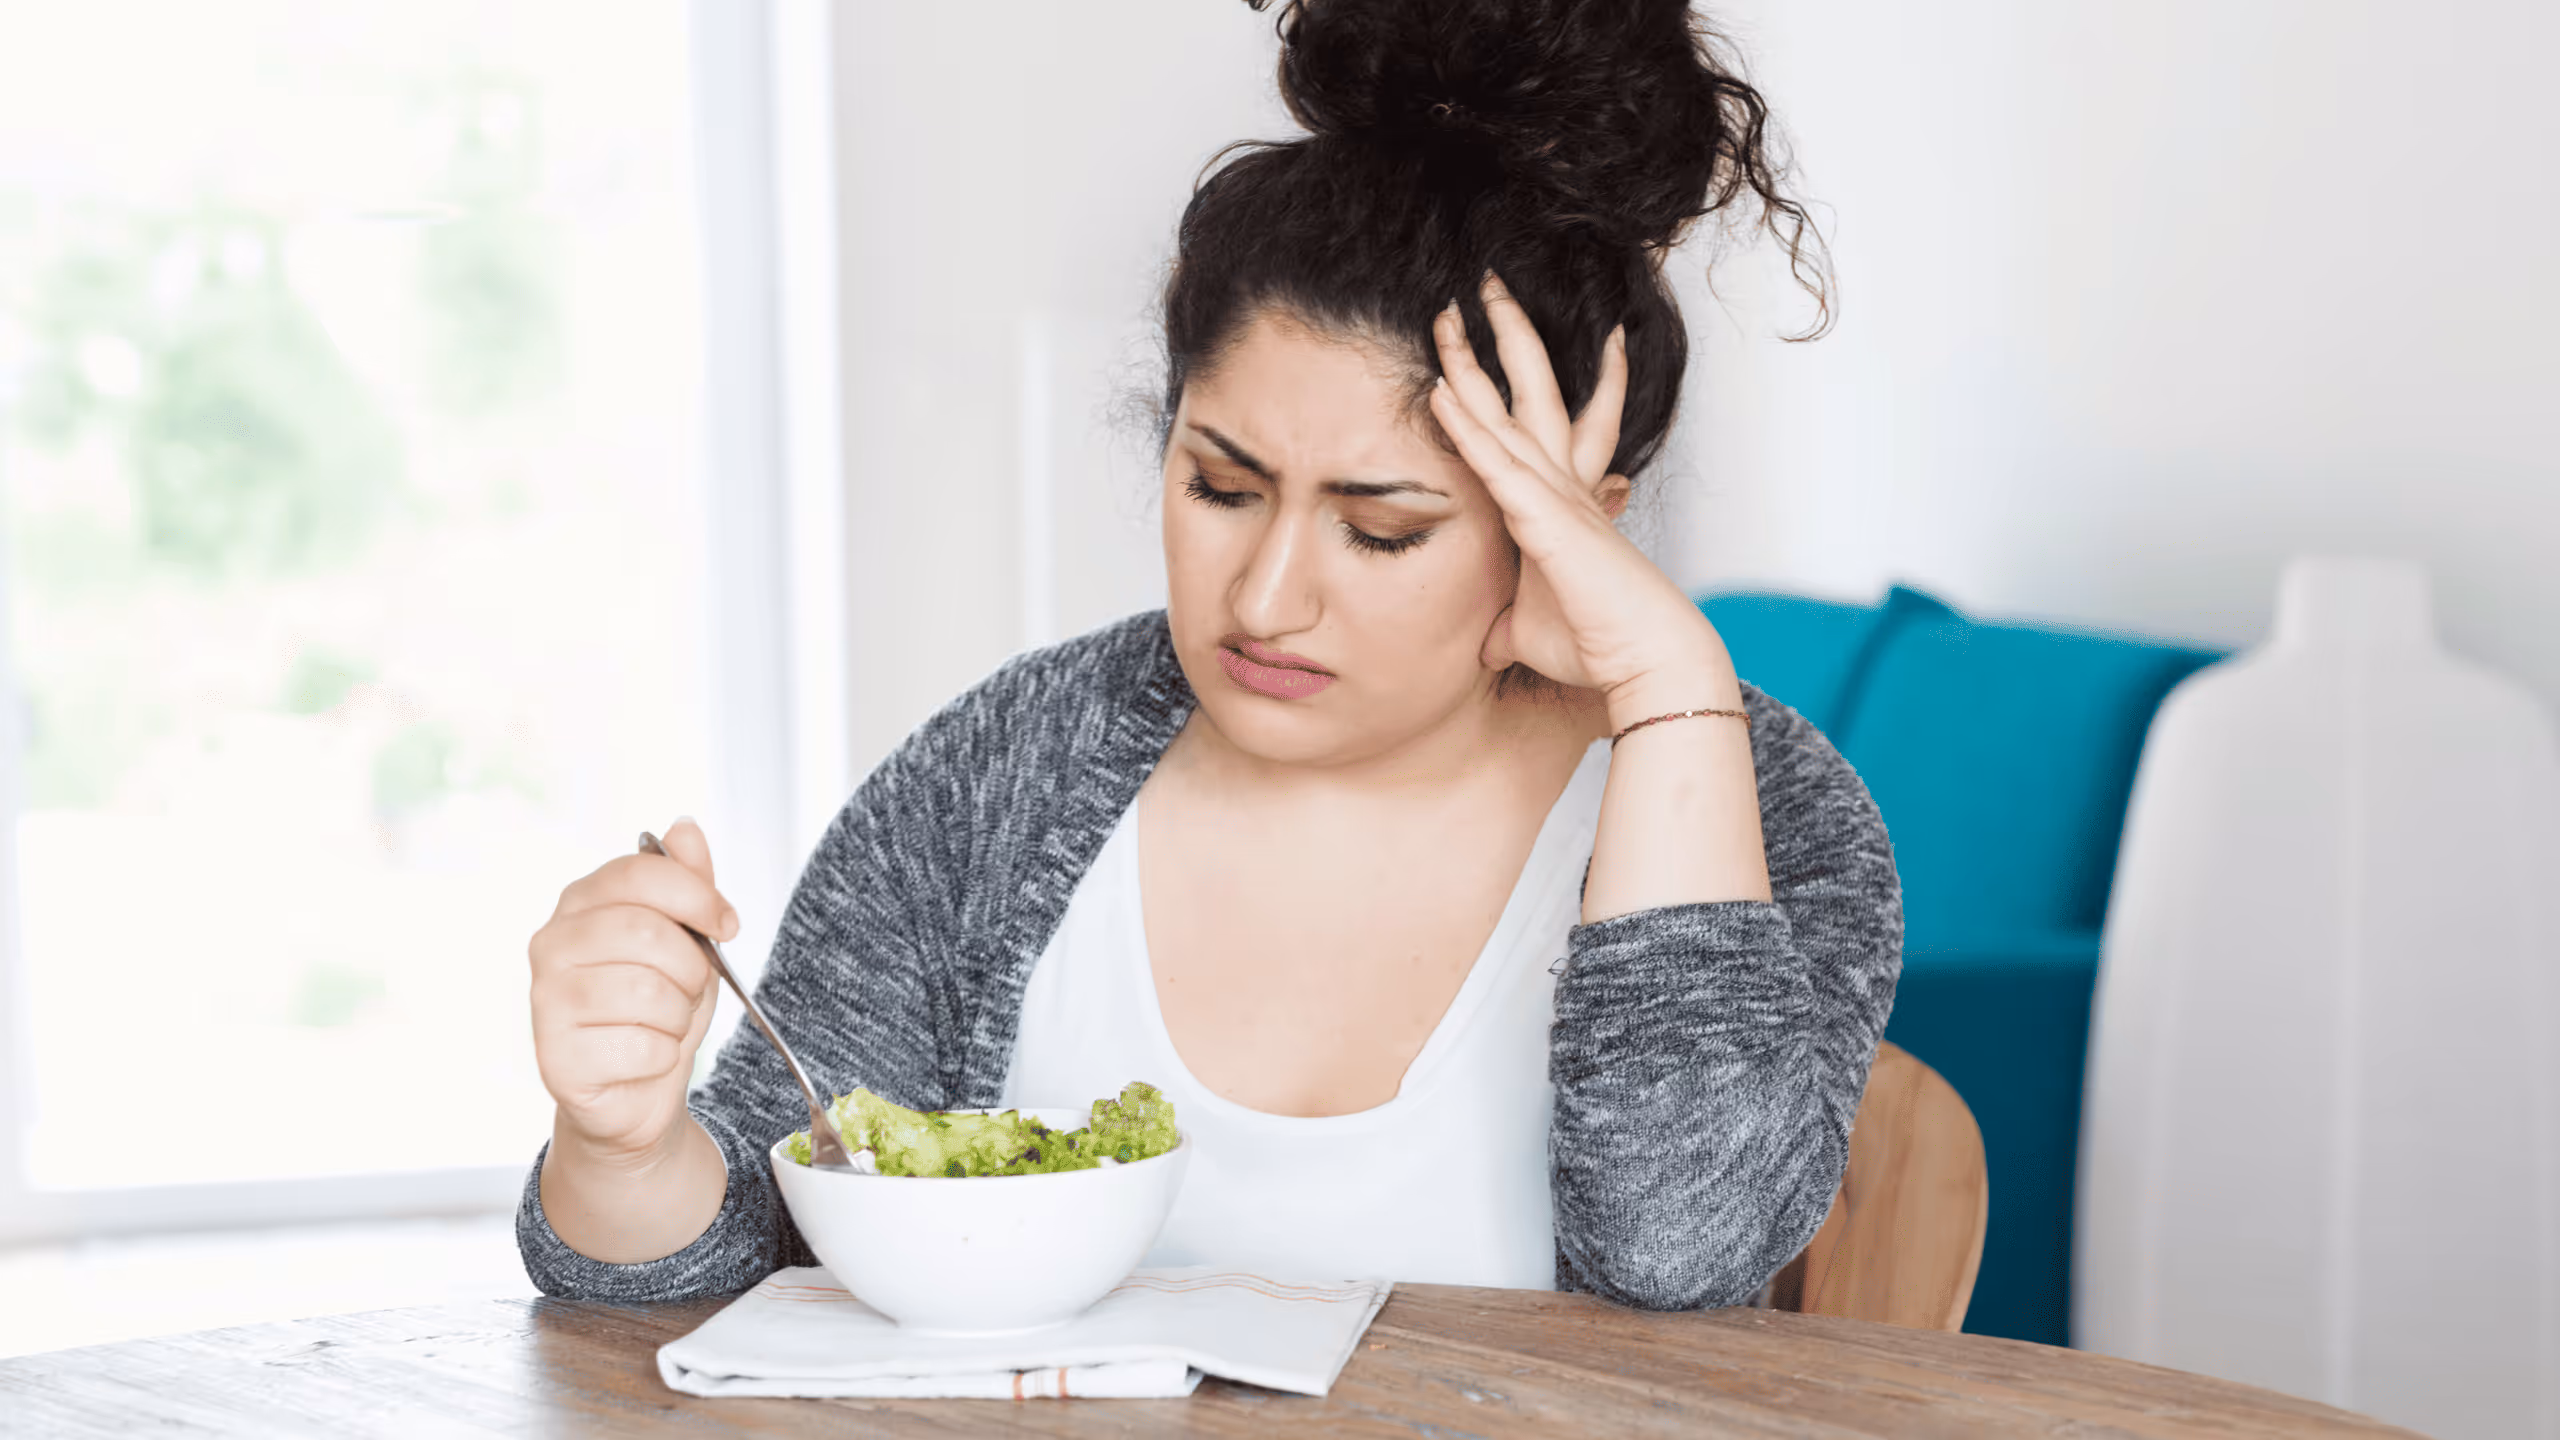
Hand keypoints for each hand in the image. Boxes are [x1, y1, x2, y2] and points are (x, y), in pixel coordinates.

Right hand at [528, 817, 738, 1170]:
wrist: (637, 1091)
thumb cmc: (660, 1006)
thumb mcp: (686, 937)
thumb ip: (686, 882)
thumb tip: (684, 826)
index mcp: (580, 902)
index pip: (640, 872)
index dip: (698, 895)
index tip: (727, 924)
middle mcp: (550, 943)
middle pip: (648, 933)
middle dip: (692, 967)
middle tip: (690, 988)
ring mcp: (545, 1000)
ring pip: (650, 993)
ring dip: (678, 1015)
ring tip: (662, 1023)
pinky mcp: (555, 1058)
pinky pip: (643, 1046)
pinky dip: (662, 1057)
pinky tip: (641, 1059)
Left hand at [1429, 273, 1738, 722]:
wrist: (1649, 662)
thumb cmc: (1600, 645)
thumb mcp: (1532, 633)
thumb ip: (1506, 627)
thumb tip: (1486, 643)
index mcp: (1563, 502)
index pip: (1532, 428)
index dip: (1509, 384)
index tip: (1493, 342)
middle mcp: (1563, 485)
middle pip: (1528, 394)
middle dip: (1505, 338)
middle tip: (1485, 286)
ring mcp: (1556, 496)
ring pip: (1508, 412)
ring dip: (1473, 362)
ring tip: (1447, 312)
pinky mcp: (1546, 521)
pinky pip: (1496, 464)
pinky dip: (1466, 428)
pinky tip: (1439, 390)